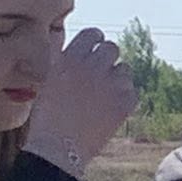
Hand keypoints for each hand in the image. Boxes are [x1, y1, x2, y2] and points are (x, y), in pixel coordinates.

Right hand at [21, 29, 136, 173]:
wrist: (59, 146)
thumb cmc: (48, 116)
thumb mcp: (49, 80)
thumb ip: (65, 62)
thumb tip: (81, 52)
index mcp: (70, 58)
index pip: (92, 34)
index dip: (95, 41)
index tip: (94, 49)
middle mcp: (92, 66)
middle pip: (112, 48)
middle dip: (107, 58)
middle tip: (101, 72)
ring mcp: (111, 84)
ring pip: (125, 69)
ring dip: (117, 78)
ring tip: (104, 93)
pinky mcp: (125, 102)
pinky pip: (133, 91)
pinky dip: (125, 97)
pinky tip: (111, 108)